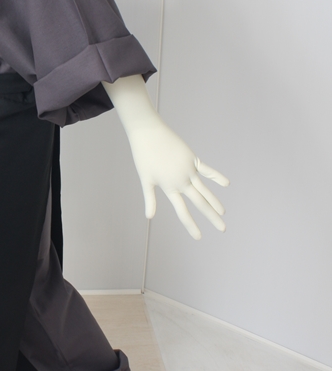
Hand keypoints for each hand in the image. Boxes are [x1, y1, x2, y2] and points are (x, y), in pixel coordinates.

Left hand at [127, 118, 228, 239]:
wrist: (148, 133)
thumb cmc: (144, 156)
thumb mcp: (145, 179)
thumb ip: (150, 198)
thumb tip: (149, 217)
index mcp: (169, 187)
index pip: (182, 212)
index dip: (191, 225)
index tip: (199, 237)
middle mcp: (182, 181)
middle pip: (200, 203)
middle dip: (211, 217)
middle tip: (222, 229)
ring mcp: (189, 169)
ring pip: (206, 189)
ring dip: (216, 202)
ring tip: (224, 213)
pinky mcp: (192, 158)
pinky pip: (207, 170)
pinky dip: (217, 177)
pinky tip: (227, 184)